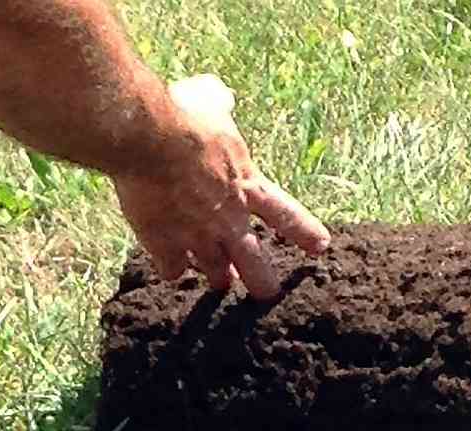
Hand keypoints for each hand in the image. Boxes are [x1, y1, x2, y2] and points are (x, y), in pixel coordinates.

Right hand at [112, 75, 329, 300]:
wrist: (150, 139)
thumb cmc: (183, 117)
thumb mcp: (210, 100)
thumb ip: (220, 104)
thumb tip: (221, 98)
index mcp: (247, 184)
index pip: (285, 214)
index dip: (304, 232)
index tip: (320, 247)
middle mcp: (228, 219)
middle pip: (255, 263)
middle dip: (263, 283)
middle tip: (266, 293)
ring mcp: (197, 236)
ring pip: (215, 273)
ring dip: (218, 277)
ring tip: (218, 283)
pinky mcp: (165, 244)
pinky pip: (173, 269)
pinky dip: (173, 268)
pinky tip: (170, 266)